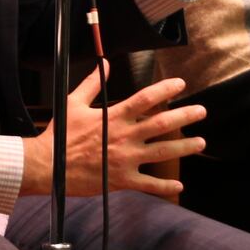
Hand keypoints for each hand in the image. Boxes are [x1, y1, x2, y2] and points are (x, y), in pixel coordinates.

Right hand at [21, 60, 207, 197]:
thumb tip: (105, 63)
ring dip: (184, 147)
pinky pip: (148, 184)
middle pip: (162, 123)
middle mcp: (124, 136)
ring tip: (200, 143)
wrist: (47, 167)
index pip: (145, 98)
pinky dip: (165, 186)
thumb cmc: (59, 135)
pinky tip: (178, 186)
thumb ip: (92, 83)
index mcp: (114, 116)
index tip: (181, 85)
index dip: (165, 89)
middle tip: (202, 112)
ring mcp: (124, 159)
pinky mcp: (121, 180)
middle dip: (185, 117)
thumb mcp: (74, 103)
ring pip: (161, 152)